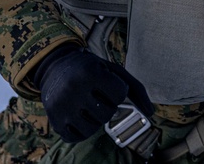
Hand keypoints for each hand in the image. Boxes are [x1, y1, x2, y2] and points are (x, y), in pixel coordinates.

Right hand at [34, 45, 153, 142]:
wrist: (53, 66)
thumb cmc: (88, 68)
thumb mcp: (110, 69)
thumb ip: (135, 88)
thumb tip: (150, 113)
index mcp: (89, 72)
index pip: (119, 93)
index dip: (117, 90)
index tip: (108, 83)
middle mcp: (73, 88)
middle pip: (107, 114)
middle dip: (107, 106)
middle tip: (98, 96)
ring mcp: (62, 106)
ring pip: (92, 129)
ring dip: (95, 120)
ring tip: (88, 106)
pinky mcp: (54, 120)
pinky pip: (76, 138)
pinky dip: (81, 130)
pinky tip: (78, 116)